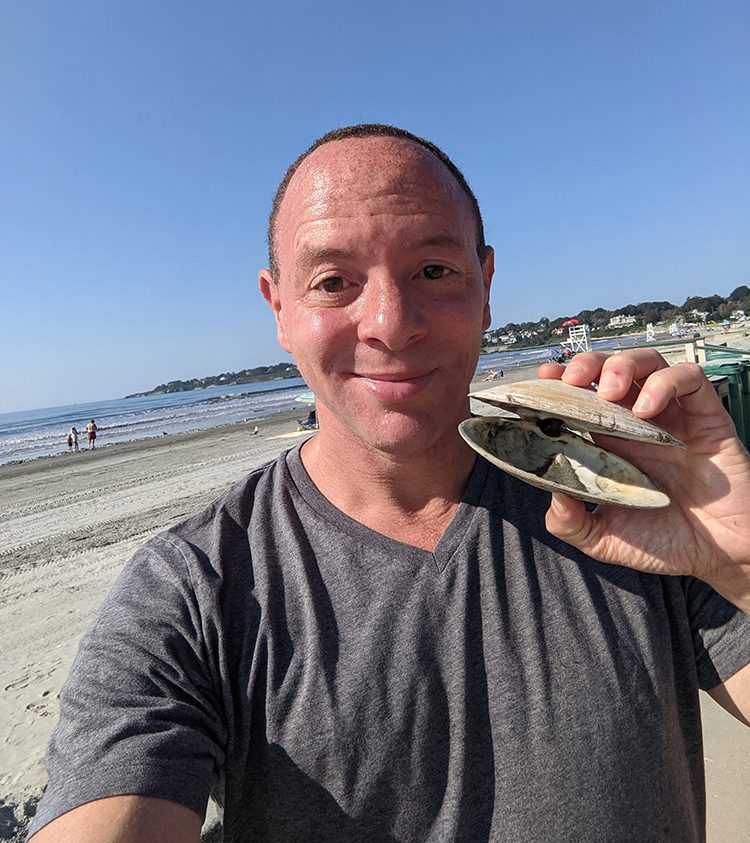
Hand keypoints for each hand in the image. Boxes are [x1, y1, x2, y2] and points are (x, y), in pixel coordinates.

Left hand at [536, 349, 749, 612]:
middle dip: (586, 363)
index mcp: (609, 441)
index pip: (581, 395)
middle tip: (570, 380)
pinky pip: (690, 379)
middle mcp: (637, 422)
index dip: (559, 382)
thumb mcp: (604, 540)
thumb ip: (571, 523)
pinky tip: (646, 410)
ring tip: (608, 391)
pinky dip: (664, 384)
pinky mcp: (706, 417)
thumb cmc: (663, 542)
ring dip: (622, 366)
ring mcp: (672, 416)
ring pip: (648, 362)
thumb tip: (551, 494)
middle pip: (609, 368)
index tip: (540, 382)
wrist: (719, 556)